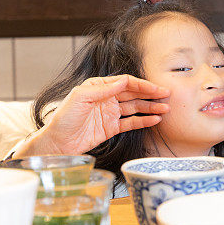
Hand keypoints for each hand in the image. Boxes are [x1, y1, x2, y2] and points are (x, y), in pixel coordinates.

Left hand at [15, 75, 169, 156]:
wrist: (57, 143)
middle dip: (150, 94)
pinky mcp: (111, 128)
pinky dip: (143, 121)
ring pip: (135, 108)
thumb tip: (122, 81)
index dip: (141, 84)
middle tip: (166, 95)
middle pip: (133, 93)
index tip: (154, 87)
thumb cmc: (63, 119)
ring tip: (165, 108)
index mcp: (98, 87)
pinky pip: (130, 122)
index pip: (124, 82)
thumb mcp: (80, 98)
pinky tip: (154, 119)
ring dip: (150, 107)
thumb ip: (102, 90)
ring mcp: (110, 113)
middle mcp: (106, 98)